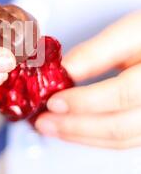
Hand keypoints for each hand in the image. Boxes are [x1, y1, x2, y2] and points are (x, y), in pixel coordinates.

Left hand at [35, 11, 140, 148]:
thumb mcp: (129, 32)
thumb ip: (96, 52)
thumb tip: (62, 70)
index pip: (123, 92)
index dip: (85, 101)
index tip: (53, 100)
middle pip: (121, 125)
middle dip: (76, 125)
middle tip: (45, 120)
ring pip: (122, 138)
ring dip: (82, 135)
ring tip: (52, 126)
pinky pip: (126, 140)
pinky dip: (96, 137)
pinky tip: (73, 129)